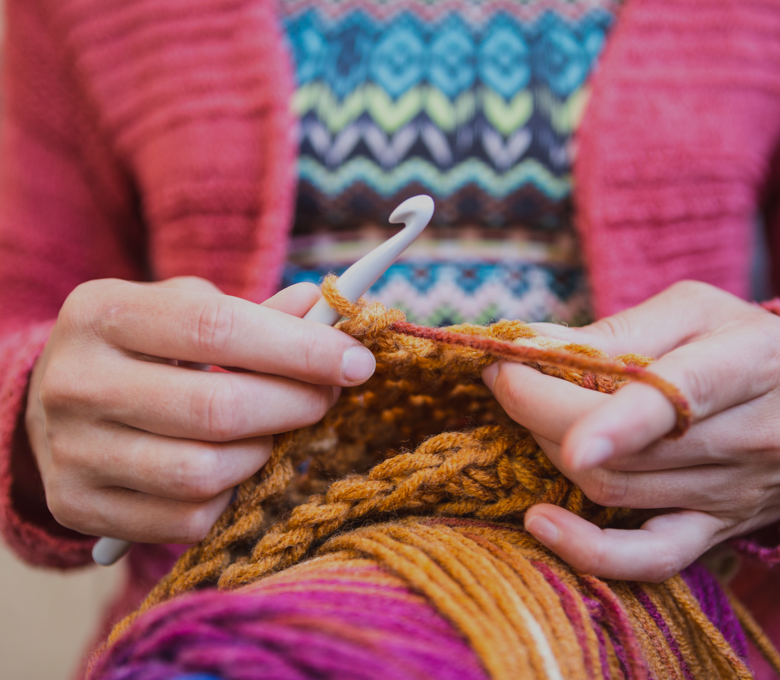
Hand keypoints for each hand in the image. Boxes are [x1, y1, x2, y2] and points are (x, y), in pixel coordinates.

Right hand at [26, 277, 375, 543]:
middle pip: (217, 408)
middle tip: (328, 395)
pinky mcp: (81, 506)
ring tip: (274, 430)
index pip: (217, 329)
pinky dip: (230, 496)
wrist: (57, 399)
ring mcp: (73, 452)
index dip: (299, 348)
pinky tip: (232, 466)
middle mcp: (78, 383)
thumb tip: (322, 307)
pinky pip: (186, 519)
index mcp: (104, 314)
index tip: (356, 361)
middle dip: (296, 403)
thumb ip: (255, 313)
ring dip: (264, 453)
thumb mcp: (183, 310)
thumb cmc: (142, 348)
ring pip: (204, 473)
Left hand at [483, 280, 779, 581]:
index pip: (672, 397)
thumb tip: (533, 344)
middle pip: (622, 450)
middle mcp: (745, 438)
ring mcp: (731, 494)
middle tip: (502, 375)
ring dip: (549, 452)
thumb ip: (618, 328)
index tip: (514, 384)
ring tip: (525, 415)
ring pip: (615, 491)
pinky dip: (588, 550)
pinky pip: (649, 560)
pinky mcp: (715, 530)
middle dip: (537, 409)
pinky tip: (539, 520)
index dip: (599, 410)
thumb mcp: (696, 311)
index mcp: (746, 366)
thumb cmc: (742, 343)